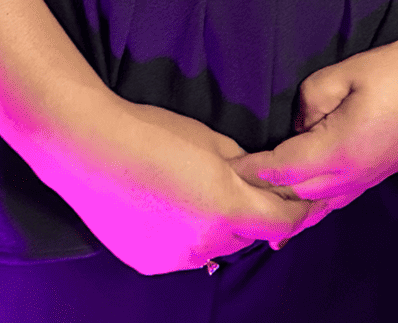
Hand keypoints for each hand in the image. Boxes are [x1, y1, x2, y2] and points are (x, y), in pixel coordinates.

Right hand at [34, 95, 321, 274]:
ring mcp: (177, 259)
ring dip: (217, 226)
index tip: (308, 199)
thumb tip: (257, 178)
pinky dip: (186, 234)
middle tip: (241, 187)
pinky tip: (166, 207)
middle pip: (247, 234)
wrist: (90, 150)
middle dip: (252, 214)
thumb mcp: (211, 140)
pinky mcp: (150, 263)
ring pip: (214, 246)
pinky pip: (183, 252)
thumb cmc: (152, 133)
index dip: (299, 210)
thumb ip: (243, 166)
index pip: (283, 221)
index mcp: (228, 208)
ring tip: (194, 193)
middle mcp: (207, 244)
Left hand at [231, 35, 397, 233]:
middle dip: (263, 192)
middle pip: (295, 194)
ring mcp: (365, 182)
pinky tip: (296, 219)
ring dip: (285, 209)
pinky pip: (333, 203)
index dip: (254, 168)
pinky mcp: (374, 178)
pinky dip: (310, 211)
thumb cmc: (395, 72)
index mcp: (339, 150)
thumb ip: (310, 101)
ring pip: (315, 206)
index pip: (283, 169)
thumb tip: (299, 124)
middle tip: (231, 186)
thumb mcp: (345, 73)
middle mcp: (350, 176)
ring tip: (256, 214)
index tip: (228, 165)